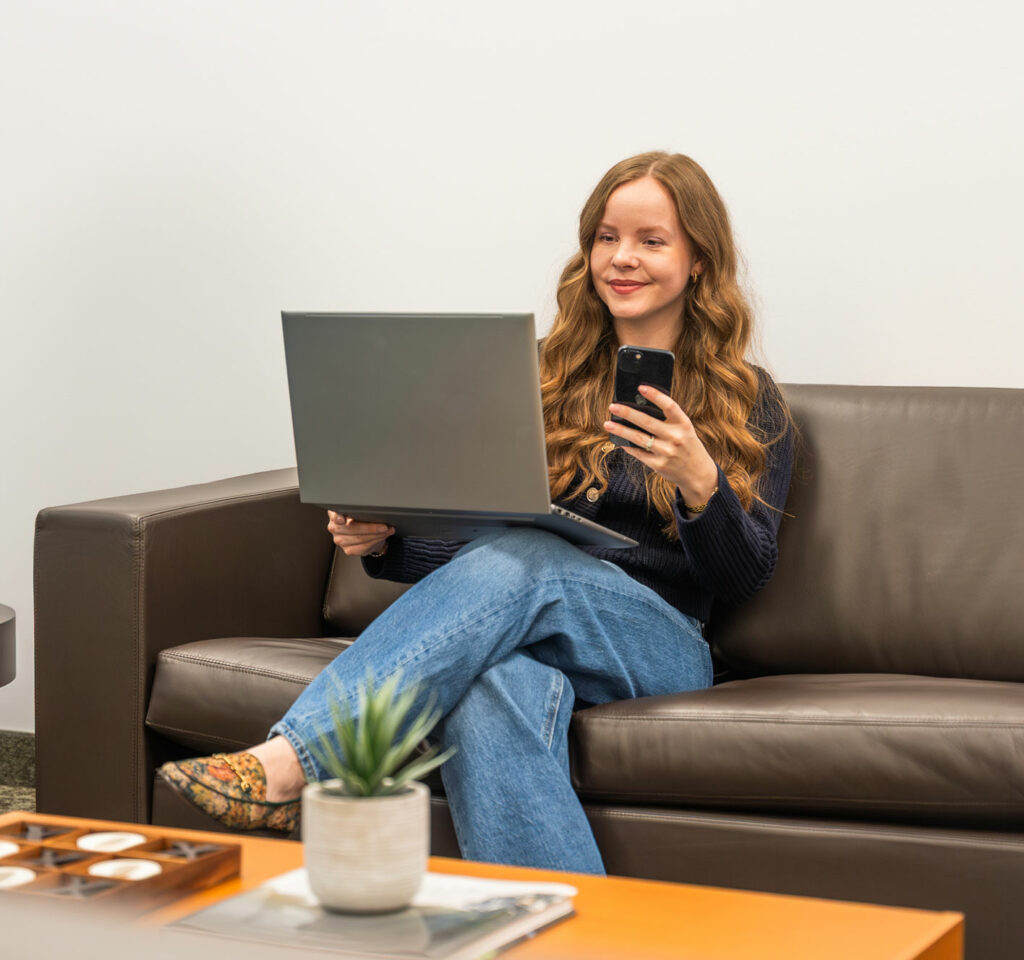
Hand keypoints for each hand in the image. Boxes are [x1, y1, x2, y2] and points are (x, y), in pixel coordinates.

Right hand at [326, 511, 394, 556]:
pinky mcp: (348, 550)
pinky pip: (363, 547)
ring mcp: (339, 540)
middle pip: (352, 528)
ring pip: (360, 538)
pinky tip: (382, 536)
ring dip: (377, 534)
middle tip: (384, 525)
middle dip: (371, 527)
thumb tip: (373, 509)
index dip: (339, 517)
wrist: (366, 533)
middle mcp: (334, 528)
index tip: (346, 519)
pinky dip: (376, 541)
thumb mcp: (359, 510)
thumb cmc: (361, 519)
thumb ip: (359, 509)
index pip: (335, 515)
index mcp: (335, 514)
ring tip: (387, 530)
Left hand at [604, 385, 718, 506]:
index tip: (640, 387)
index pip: (669, 406)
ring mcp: (667, 452)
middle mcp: (676, 437)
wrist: (698, 474)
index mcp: (684, 424)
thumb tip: (638, 409)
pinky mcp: (659, 465)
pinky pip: (638, 453)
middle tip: (613, 406)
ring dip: (621, 430)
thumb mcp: (685, 430)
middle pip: (647, 421)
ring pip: (638, 438)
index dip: (655, 395)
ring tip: (608, 424)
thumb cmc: (687, 446)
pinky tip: (619, 441)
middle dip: (627, 413)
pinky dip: (627, 446)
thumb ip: (668, 421)